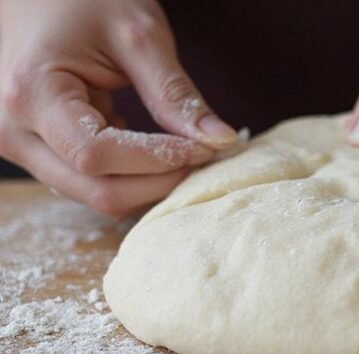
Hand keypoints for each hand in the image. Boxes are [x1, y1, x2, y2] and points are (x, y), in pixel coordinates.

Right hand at [0, 0, 237, 217]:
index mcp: (30, 94)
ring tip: (183, 150)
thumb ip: (175, 95)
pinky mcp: (39, 151)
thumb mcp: (138, 37)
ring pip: (95, 194)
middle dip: (158, 181)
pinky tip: (155, 149)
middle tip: (202, 155)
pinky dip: (131, 176)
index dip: (158, 161)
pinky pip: (90, 182)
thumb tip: (221, 141)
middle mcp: (14, 131)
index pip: (98, 157)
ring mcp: (21, 145)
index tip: (204, 148)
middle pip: (97, 190)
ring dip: (147, 184)